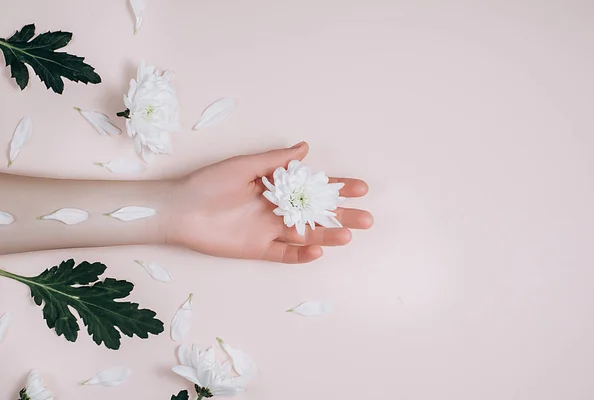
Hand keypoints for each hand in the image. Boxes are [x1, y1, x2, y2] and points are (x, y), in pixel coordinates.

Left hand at [166, 142, 372, 262]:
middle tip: (367, 218)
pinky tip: (317, 250)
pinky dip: (301, 255)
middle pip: (316, 214)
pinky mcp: (257, 249)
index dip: (336, 188)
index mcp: (276, 188)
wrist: (179, 208)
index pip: (313, 188)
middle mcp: (277, 210)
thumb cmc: (209, 183)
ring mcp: (268, 231)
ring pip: (305, 235)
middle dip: (342, 215)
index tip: (360, 188)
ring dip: (328, 236)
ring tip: (349, 235)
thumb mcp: (243, 165)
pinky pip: (284, 255)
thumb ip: (275, 161)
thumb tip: (305, 148)